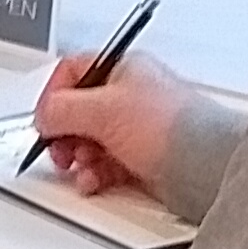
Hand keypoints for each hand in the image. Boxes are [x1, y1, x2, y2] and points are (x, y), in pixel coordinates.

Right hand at [32, 50, 204, 195]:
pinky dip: (94, 173)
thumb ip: (62, 109)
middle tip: (60, 148)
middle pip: (79, 111)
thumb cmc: (169, 126)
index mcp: (123, 69)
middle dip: (64, 132)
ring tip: (82, 166)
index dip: (53, 95)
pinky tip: (94, 180)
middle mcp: (131, 96)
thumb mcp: (102, 109)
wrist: (203, 165)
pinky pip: (105, 165)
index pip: (73, 71)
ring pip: (90, 141)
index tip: (45, 119)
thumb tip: (44, 117)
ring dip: (78, 156)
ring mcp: (137, 129)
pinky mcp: (143, 159)